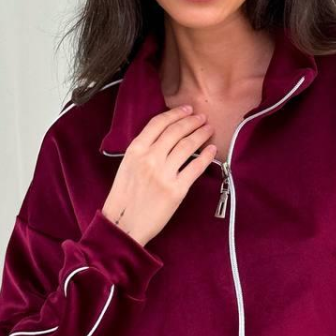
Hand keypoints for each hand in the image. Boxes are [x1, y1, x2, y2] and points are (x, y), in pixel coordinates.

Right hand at [101, 104, 216, 245]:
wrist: (123, 225)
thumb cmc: (123, 197)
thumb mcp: (126, 166)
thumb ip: (142, 150)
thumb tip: (164, 137)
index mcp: (135, 150)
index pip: (158, 123)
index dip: (175, 114)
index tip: (187, 109)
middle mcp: (150, 159)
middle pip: (176, 132)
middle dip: (192, 121)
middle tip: (202, 117)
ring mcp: (164, 174)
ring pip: (188, 146)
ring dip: (201, 134)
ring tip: (209, 129)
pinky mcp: (176, 190)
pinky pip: (195, 168)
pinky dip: (206, 156)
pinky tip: (212, 150)